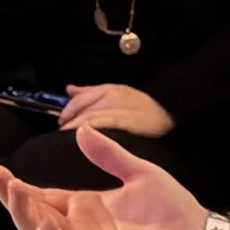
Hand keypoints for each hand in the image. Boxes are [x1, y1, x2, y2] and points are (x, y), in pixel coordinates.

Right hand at [0, 127, 205, 229]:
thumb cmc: (173, 209)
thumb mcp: (137, 172)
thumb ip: (108, 154)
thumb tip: (81, 130)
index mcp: (85, 207)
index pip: (40, 197)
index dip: (16, 186)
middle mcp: (78, 229)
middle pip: (31, 215)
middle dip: (9, 197)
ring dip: (20, 216)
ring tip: (14, 191)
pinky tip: (45, 222)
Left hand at [57, 83, 172, 137]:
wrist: (170, 110)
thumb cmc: (142, 105)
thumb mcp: (117, 92)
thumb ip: (91, 92)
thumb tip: (69, 89)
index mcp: (108, 89)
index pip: (80, 98)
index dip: (67, 110)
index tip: (60, 122)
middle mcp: (111, 95)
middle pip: (82, 108)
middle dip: (69, 122)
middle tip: (60, 136)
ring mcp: (119, 106)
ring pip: (89, 116)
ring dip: (75, 128)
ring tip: (67, 141)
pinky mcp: (126, 119)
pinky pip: (102, 123)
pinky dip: (90, 130)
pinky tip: (84, 139)